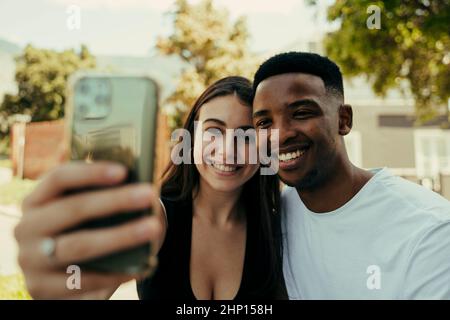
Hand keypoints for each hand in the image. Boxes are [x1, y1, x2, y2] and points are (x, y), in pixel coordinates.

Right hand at [15, 161, 164, 298]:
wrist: (67, 277)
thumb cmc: (84, 233)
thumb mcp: (87, 214)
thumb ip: (102, 199)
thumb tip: (139, 190)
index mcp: (36, 200)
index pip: (59, 178)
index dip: (90, 172)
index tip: (124, 171)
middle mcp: (27, 227)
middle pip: (71, 209)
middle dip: (114, 200)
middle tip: (148, 194)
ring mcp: (31, 259)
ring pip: (78, 246)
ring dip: (120, 235)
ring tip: (153, 228)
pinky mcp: (41, 288)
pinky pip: (83, 280)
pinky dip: (116, 272)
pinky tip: (144, 265)